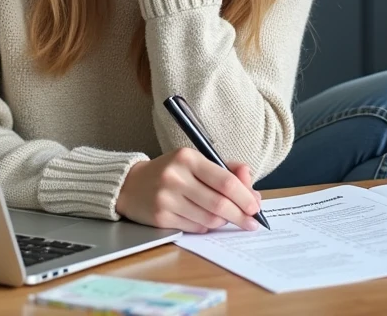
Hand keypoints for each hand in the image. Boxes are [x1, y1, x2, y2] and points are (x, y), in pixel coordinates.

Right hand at [116, 147, 263, 232]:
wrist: (130, 185)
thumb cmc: (171, 172)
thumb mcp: (196, 161)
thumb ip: (227, 171)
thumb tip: (253, 191)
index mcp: (187, 158)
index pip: (225, 181)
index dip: (245, 197)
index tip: (256, 206)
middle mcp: (176, 177)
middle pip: (219, 204)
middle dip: (240, 216)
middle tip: (251, 223)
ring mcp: (166, 199)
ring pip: (209, 219)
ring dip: (223, 222)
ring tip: (226, 218)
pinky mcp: (160, 218)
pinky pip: (195, 228)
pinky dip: (206, 227)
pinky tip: (206, 220)